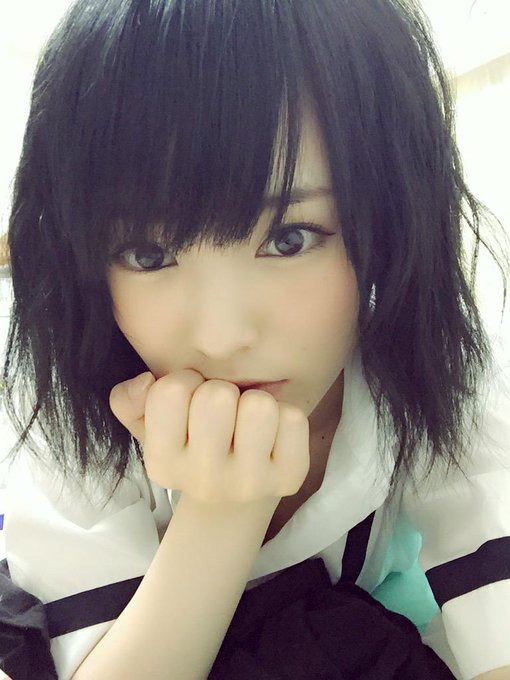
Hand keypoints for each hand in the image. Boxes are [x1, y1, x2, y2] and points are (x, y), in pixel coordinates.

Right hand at [109, 369, 309, 505]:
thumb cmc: (193, 445)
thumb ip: (128, 401)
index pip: (170, 390)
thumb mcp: (151, 425)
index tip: (190, 401)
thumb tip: (144, 381)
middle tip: (223, 414)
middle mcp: (203, 481)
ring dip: (254, 401)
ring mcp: (249, 484)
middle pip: (217, 396)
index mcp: (164, 465)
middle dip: (221, 392)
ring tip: (247, 422)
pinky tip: (273, 436)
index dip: (185, 382)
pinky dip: (285, 415)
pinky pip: (293, 419)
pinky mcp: (288, 479)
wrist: (236, 497)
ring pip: (258, 405)